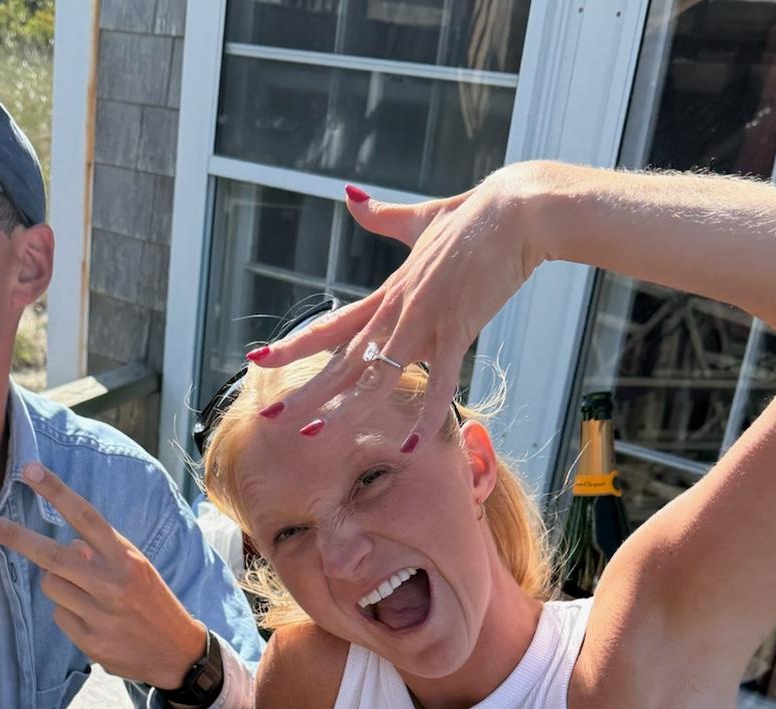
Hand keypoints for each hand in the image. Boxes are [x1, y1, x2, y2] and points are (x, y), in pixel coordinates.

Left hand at [0, 462, 206, 689]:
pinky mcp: (90, 641)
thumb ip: (102, 553)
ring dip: (58, 585)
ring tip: (87, 597)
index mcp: (125, 557)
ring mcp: (99, 613)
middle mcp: (111, 582)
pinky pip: (59, 617)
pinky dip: (69, 616)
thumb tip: (67, 546)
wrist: (177, 653)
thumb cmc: (151, 602)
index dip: (55, 491)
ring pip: (50, 585)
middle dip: (12, 535)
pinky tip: (94, 623)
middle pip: (50, 554)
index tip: (28, 470)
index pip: (85, 516)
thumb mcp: (136, 569)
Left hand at [248, 168, 540, 450]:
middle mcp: (396, 311)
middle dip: (303, 390)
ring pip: (375, 376)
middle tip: (267, 415)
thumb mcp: (420, 219)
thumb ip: (384, 219)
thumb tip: (350, 197)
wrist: (517, 210)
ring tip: (312, 436)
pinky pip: (439, 382)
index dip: (293, 345)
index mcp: (388, 294)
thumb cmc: (474, 216)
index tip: (258, 360)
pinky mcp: (458, 329)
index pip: (330, 327)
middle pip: (341, 361)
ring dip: (343, 409)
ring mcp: (424, 322)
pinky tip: (411, 444)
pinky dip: (426, 414)